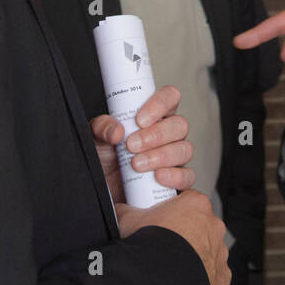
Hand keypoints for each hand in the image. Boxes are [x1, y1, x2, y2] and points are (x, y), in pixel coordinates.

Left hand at [91, 85, 194, 204]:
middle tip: (132, 145)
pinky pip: (188, 176)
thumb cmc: (104, 157)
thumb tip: (116, 130)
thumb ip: (102, 127)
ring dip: (161, 156)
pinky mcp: (176, 178)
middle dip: (156, 135)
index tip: (140, 119)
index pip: (170, 97)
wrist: (103, 186)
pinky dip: (175, 176)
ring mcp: (174, 156)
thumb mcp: (96, 137)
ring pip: (184, 149)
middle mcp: (168, 133)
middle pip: (180, 125)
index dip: (160, 104)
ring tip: (137, 164)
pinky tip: (158, 177)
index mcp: (154, 115)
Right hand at [116, 190, 230, 284]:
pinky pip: (212, 271)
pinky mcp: (221, 273)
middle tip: (166, 241)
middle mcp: (213, 224)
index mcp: (196, 204)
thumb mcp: (130, 219)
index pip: (188, 201)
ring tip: (173, 261)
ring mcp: (219, 249)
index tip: (163, 219)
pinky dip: (201, 273)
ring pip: (207, 248)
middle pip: (199, 224)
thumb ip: (127, 210)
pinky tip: (185, 275)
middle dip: (185, 231)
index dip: (174, 209)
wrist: (161, 275)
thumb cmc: (150, 243)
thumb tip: (120, 208)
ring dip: (194, 252)